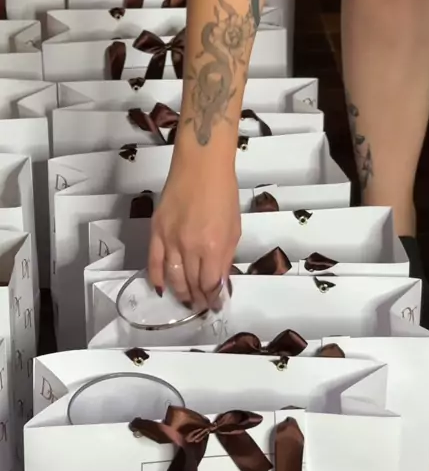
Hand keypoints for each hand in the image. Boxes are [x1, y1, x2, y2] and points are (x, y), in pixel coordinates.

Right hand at [148, 159, 240, 309]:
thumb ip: (225, 257)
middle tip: (201, 306)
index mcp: (213, 246)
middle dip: (198, 299)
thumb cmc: (223, 192)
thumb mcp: (233, 228)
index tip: (215, 305)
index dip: (213, 298)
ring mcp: (170, 239)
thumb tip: (220, 283)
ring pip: (173, 277)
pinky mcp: (156, 230)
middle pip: (192, 284)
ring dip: (180, 293)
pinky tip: (160, 289)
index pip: (211, 284)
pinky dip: (156, 278)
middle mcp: (190, 246)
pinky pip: (153, 261)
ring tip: (186, 301)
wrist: (201, 165)